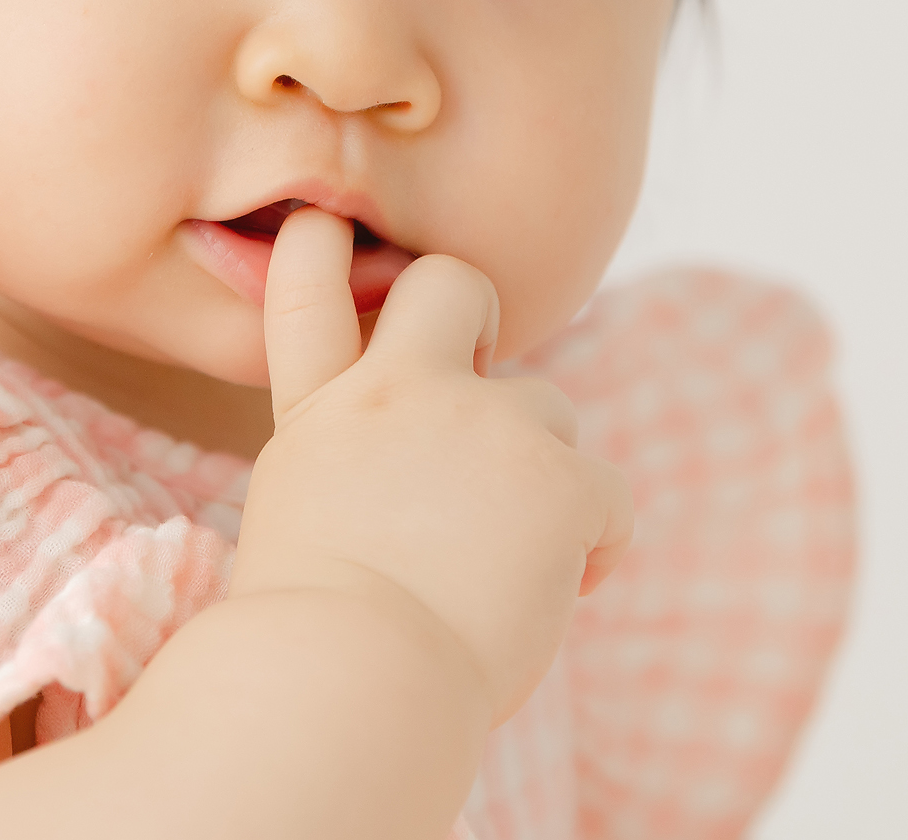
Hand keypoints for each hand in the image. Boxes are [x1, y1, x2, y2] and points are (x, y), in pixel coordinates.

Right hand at [228, 207, 633, 721]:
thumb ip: (348, 467)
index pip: (307, 286)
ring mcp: (483, 422)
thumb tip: (403, 482)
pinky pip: (609, 495)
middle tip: (480, 390)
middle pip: (452, 284)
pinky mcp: (559, 478)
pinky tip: (561, 590)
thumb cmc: (311, 641)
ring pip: (550, 409)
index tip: (324, 227)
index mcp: (321, 411)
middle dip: (476, 312)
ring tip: (503, 562)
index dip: (319, 245)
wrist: (348, 681)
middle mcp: (400, 391)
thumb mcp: (297, 520)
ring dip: (540, 472)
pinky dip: (595, 542)